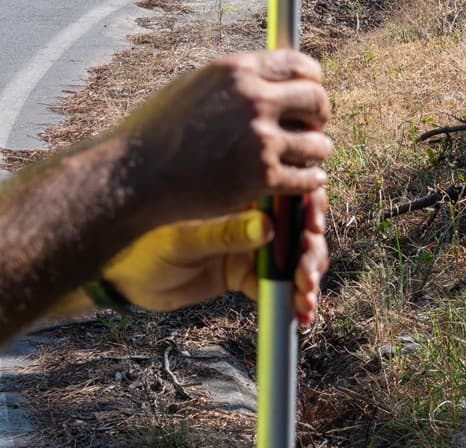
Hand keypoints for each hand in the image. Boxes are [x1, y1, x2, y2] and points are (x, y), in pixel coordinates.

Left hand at [104, 189, 328, 324]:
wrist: (122, 273)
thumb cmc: (144, 238)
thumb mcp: (183, 236)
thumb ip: (224, 232)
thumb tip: (265, 227)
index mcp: (237, 185)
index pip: (284, 185)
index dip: (307, 203)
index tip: (311, 226)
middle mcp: (249, 209)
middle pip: (297, 221)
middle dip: (310, 246)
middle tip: (306, 271)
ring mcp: (249, 241)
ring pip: (293, 254)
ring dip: (307, 273)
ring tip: (305, 296)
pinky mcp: (244, 272)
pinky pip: (278, 284)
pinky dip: (293, 298)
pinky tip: (301, 313)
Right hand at [120, 50, 330, 234]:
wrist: (137, 174)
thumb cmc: (160, 130)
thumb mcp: (197, 85)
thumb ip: (236, 80)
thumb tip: (267, 74)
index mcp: (238, 70)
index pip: (299, 64)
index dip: (313, 79)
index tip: (313, 92)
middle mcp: (253, 98)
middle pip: (315, 99)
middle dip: (320, 113)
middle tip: (315, 126)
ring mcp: (259, 138)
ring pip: (317, 142)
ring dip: (318, 150)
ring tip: (313, 155)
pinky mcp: (261, 177)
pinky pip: (306, 178)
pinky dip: (310, 181)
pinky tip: (307, 181)